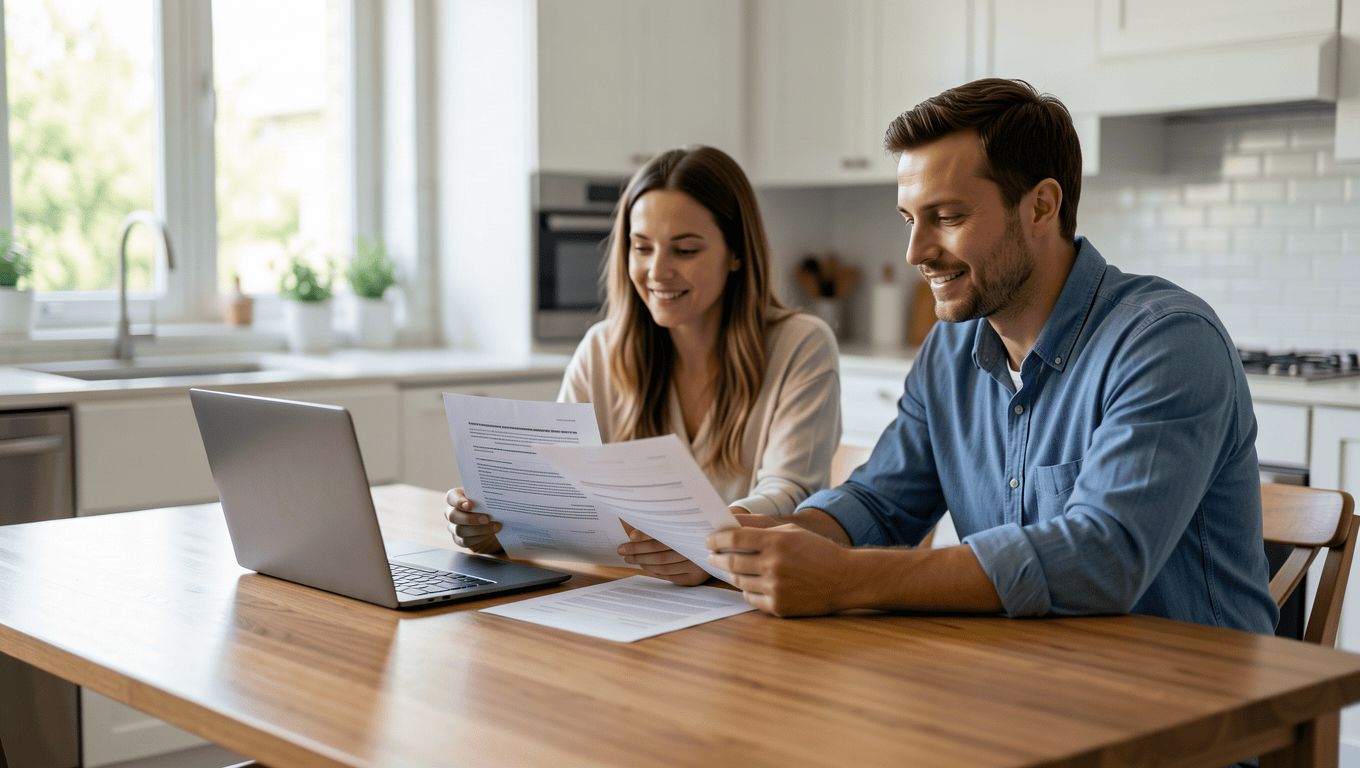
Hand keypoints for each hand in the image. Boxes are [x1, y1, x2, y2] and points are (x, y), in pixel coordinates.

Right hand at [444, 487, 504, 553]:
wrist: (490, 522)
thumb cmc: (486, 505)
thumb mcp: (486, 497)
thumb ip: (487, 495)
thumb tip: (498, 493)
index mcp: (456, 498)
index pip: (451, 497)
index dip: (458, 501)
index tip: (470, 505)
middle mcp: (451, 512)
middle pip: (453, 516)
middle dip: (471, 518)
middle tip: (488, 518)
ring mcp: (453, 527)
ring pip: (460, 530)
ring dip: (480, 529)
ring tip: (496, 526)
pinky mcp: (459, 540)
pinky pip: (465, 541)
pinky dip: (480, 538)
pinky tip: (490, 534)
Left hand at [618, 521, 708, 585]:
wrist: (726, 543)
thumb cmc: (699, 528)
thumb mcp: (686, 520)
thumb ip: (664, 520)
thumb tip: (637, 521)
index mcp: (694, 532)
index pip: (664, 535)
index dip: (646, 535)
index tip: (631, 535)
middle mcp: (697, 551)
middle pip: (660, 553)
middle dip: (638, 551)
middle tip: (622, 549)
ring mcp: (697, 566)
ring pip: (664, 566)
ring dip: (643, 562)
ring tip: (629, 558)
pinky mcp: (695, 578)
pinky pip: (670, 576)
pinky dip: (655, 571)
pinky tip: (644, 565)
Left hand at [707, 524, 853, 616]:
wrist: (845, 578)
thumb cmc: (817, 551)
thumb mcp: (792, 531)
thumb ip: (762, 531)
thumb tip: (732, 530)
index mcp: (776, 542)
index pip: (734, 538)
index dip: (716, 539)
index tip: (708, 541)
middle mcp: (773, 565)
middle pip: (731, 561)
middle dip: (716, 558)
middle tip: (711, 557)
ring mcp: (775, 587)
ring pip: (738, 582)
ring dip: (730, 574)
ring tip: (728, 569)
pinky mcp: (779, 606)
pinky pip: (750, 598)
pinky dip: (746, 590)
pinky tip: (748, 584)